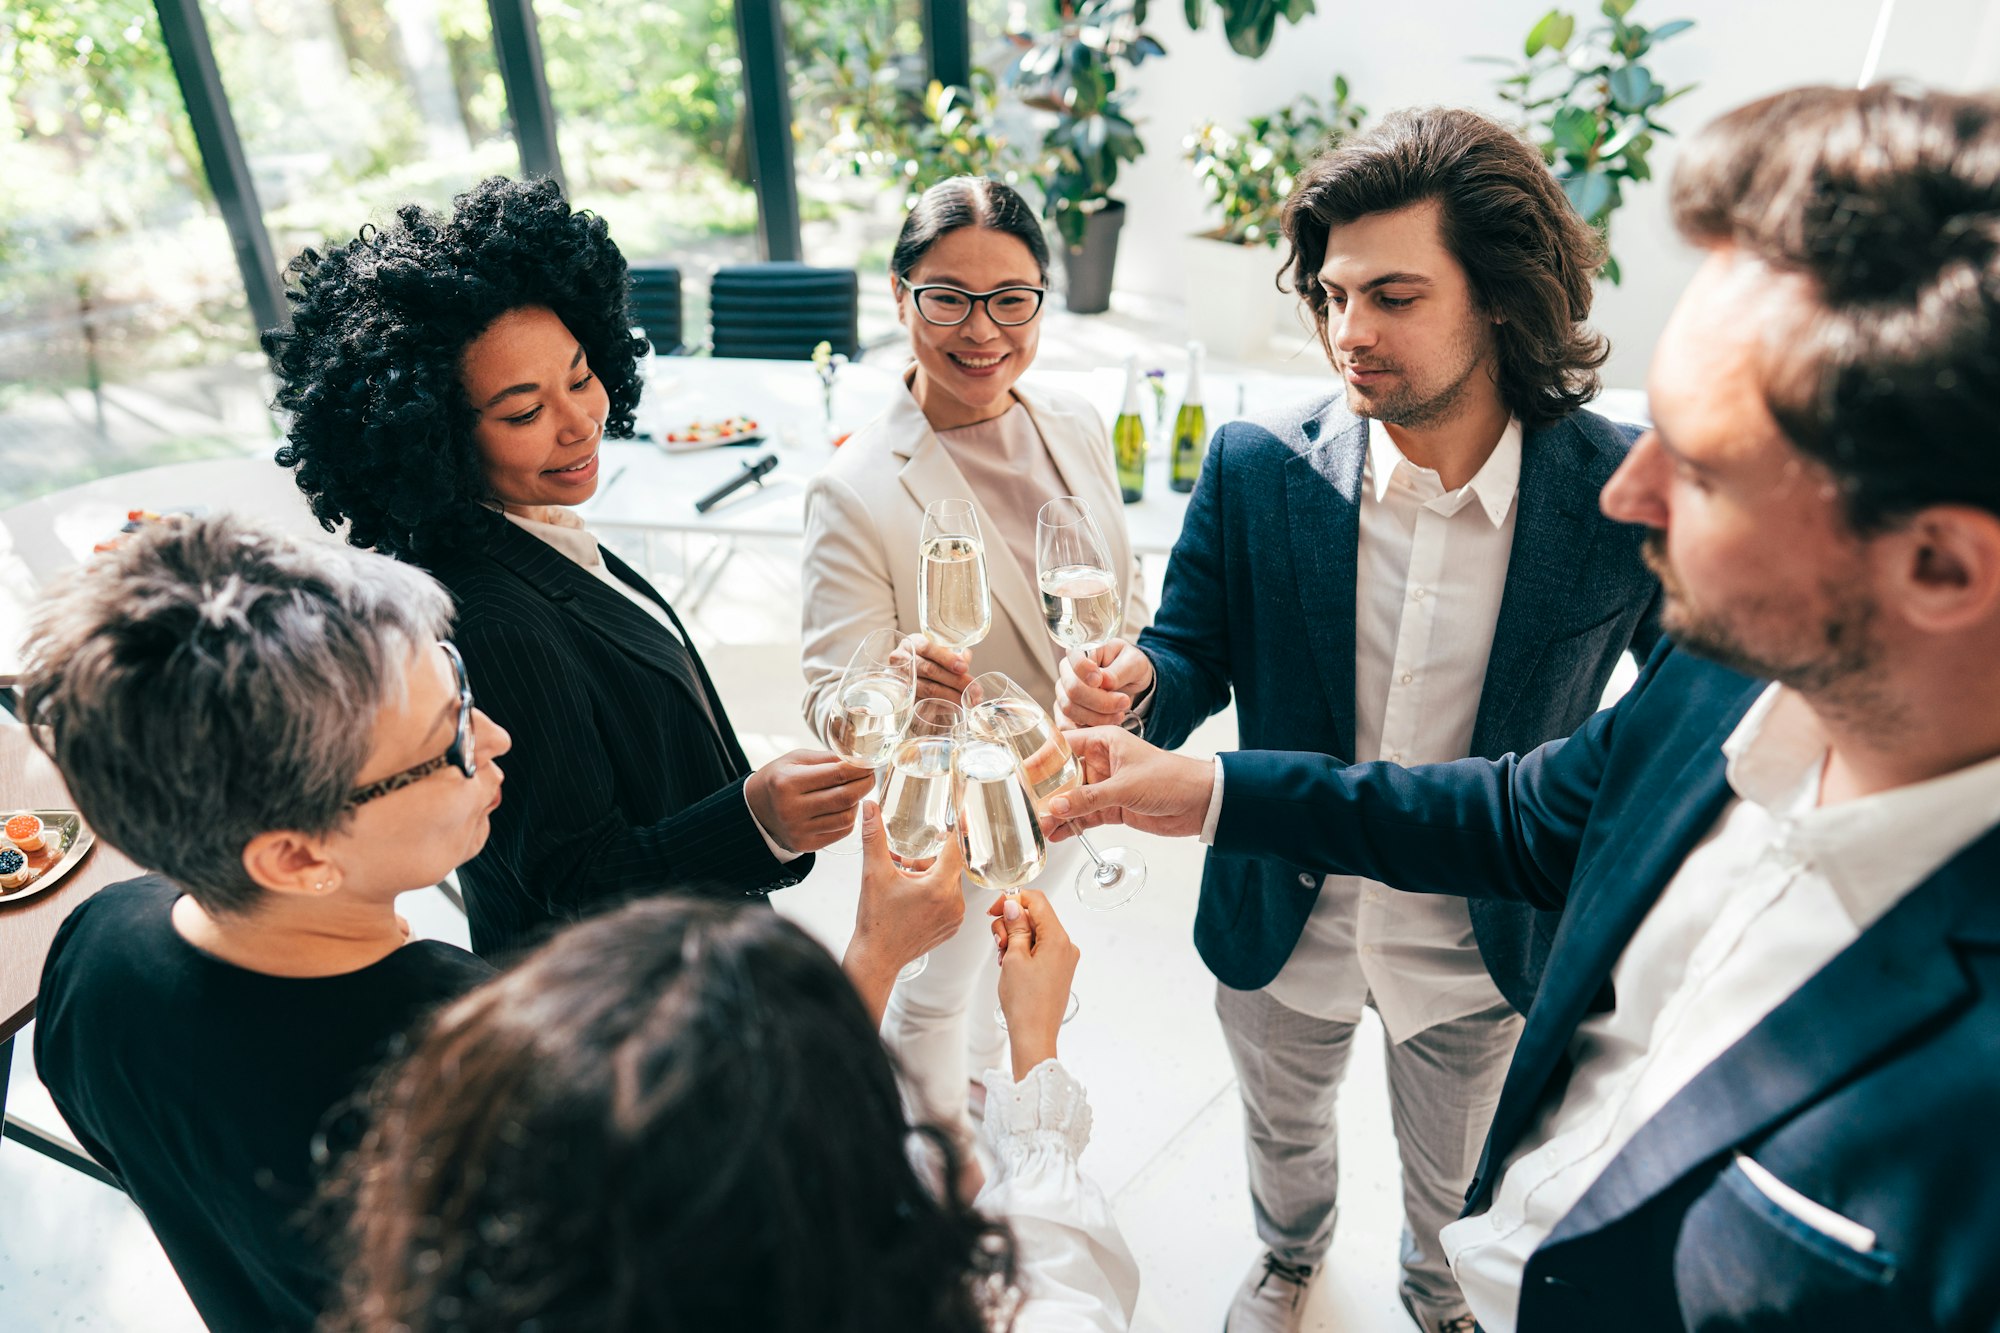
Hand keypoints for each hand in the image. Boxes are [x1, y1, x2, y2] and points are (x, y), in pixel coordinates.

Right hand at [745, 749, 875, 852]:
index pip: (836, 774)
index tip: (869, 763)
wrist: (757, 808)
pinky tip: (844, 808)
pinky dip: (849, 818)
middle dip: (864, 784)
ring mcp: (799, 830)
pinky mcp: (806, 844)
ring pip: (847, 817)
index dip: (859, 769)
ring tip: (854, 791)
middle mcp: (792, 809)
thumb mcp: (796, 759)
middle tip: (869, 777)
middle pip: (845, 798)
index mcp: (788, 782)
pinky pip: (841, 832)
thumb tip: (857, 759)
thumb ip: (826, 758)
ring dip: (858, 802)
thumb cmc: (779, 779)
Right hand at [844, 801, 965, 1020]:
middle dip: (929, 859)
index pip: (956, 848)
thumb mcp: (873, 874)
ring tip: (906, 882)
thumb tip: (869, 808)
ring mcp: (955, 917)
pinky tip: (913, 897)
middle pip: (949, 866)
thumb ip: (874, 837)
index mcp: (938, 887)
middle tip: (905, 863)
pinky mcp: (952, 927)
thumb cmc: (876, 920)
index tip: (962, 813)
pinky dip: (935, 893)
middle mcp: (953, 902)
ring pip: (949, 882)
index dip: (957, 829)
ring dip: (931, 876)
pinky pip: (950, 900)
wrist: (876, 957)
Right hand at [892, 632, 973, 704]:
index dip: (946, 658)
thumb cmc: (929, 658)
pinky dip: (942, 705)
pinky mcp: (904, 698)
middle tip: (974, 689)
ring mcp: (901, 680)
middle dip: (955, 680)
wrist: (910, 673)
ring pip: (927, 689)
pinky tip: (956, 707)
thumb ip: (953, 655)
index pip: (927, 648)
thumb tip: (965, 660)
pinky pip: (924, 703)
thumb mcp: (939, 650)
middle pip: (929, 670)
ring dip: (952, 696)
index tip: (964, 668)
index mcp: (913, 643)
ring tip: (969, 700)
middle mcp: (902, 660)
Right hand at [987, 890, 1078, 1078]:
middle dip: (1012, 923)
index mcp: (1058, 938)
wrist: (1034, 1036)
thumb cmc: (1025, 1003)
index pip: (1037, 901)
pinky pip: (1040, 949)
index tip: (995, 910)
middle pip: (1036, 917)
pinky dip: (1023, 951)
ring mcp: (1064, 959)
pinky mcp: (1058, 970)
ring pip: (1036, 933)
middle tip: (999, 943)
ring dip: (1016, 939)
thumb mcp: (1014, 957)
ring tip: (1004, 960)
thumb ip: (1016, 926)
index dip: (1013, 900)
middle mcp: (1066, 946)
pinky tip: (1011, 966)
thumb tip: (1014, 905)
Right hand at [1039, 726, 1213, 840]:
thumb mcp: (1125, 786)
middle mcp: (1100, 761)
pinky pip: (1084, 815)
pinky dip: (1071, 825)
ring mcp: (1105, 786)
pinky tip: (1056, 836)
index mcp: (1103, 740)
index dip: (1040, 760)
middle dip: (1044, 793)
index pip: (1062, 746)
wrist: (1202, 802)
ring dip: (1056, 813)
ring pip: (1071, 799)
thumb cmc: (1171, 778)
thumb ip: (1088, 798)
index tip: (1019, 775)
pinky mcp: (1112, 807)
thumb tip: (1054, 808)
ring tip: (1038, 829)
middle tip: (1026, 808)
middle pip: (1062, 776)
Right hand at [1055, 639, 1153, 728]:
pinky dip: (1089, 729)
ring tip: (1120, 714)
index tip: (1101, 680)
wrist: (1131, 685)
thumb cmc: (1131, 667)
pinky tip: (1107, 724)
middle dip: (1102, 702)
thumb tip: (1104, 681)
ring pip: (1071, 710)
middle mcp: (1067, 672)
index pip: (1074, 661)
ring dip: (1099, 717)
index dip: (1085, 672)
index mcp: (1081, 651)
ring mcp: (1063, 694)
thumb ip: (1120, 670)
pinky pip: (1068, 726)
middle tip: (1124, 702)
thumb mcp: (1135, 663)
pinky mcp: (1064, 714)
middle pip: (1073, 690)